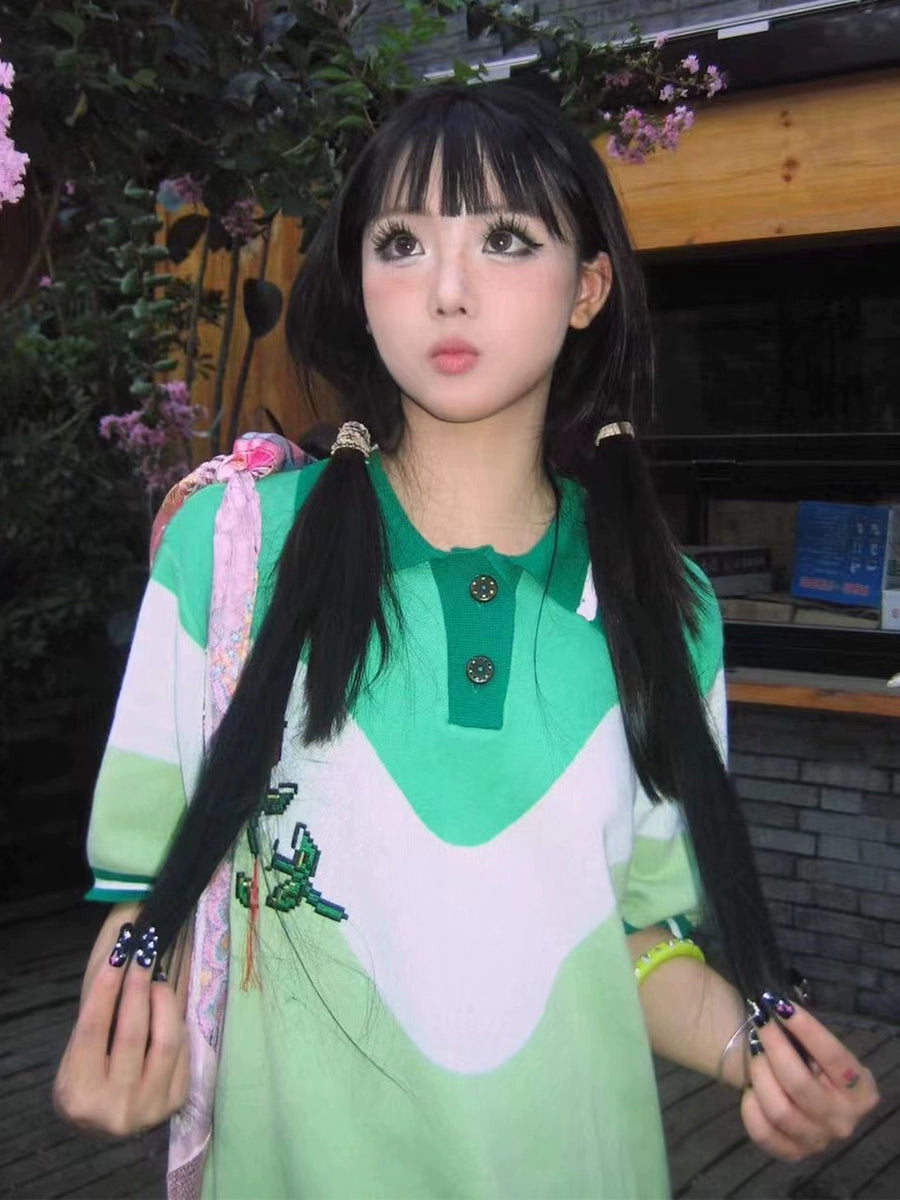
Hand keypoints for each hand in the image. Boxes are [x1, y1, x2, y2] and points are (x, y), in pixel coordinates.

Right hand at [54, 907, 189, 1137]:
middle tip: (143, 950)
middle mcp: (113, 1106)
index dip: (107, 984)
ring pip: (166, 1039)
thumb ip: (97, 1011)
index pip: (94, 1028)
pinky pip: (183, 1049)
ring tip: (156, 980)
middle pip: (132, 1032)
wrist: (108, 1120)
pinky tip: (166, 1007)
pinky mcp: (175, 1102)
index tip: (119, 949)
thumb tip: (120, 947)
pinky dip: (176, 1021)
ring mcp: (148, 1107)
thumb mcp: (79, 1051)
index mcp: (78, 1092)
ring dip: (163, 999)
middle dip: (139, 983)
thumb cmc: (90, 1076)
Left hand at [740, 1006, 879, 1160]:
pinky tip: (750, 1089)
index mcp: (861, 1091)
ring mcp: (819, 1141)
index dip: (804, 1028)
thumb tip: (775, 1007)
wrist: (809, 1100)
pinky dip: (750, 1107)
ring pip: (780, 1110)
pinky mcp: (793, 1153)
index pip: (833, 1056)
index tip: (778, 1004)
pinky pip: (763, 1133)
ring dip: (760, 1074)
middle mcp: (844, 1120)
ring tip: (755, 1052)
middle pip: (800, 1084)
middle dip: (774, 1047)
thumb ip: (807, 1036)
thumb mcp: (823, 1052)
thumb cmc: (817, 1065)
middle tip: (760, 1022)